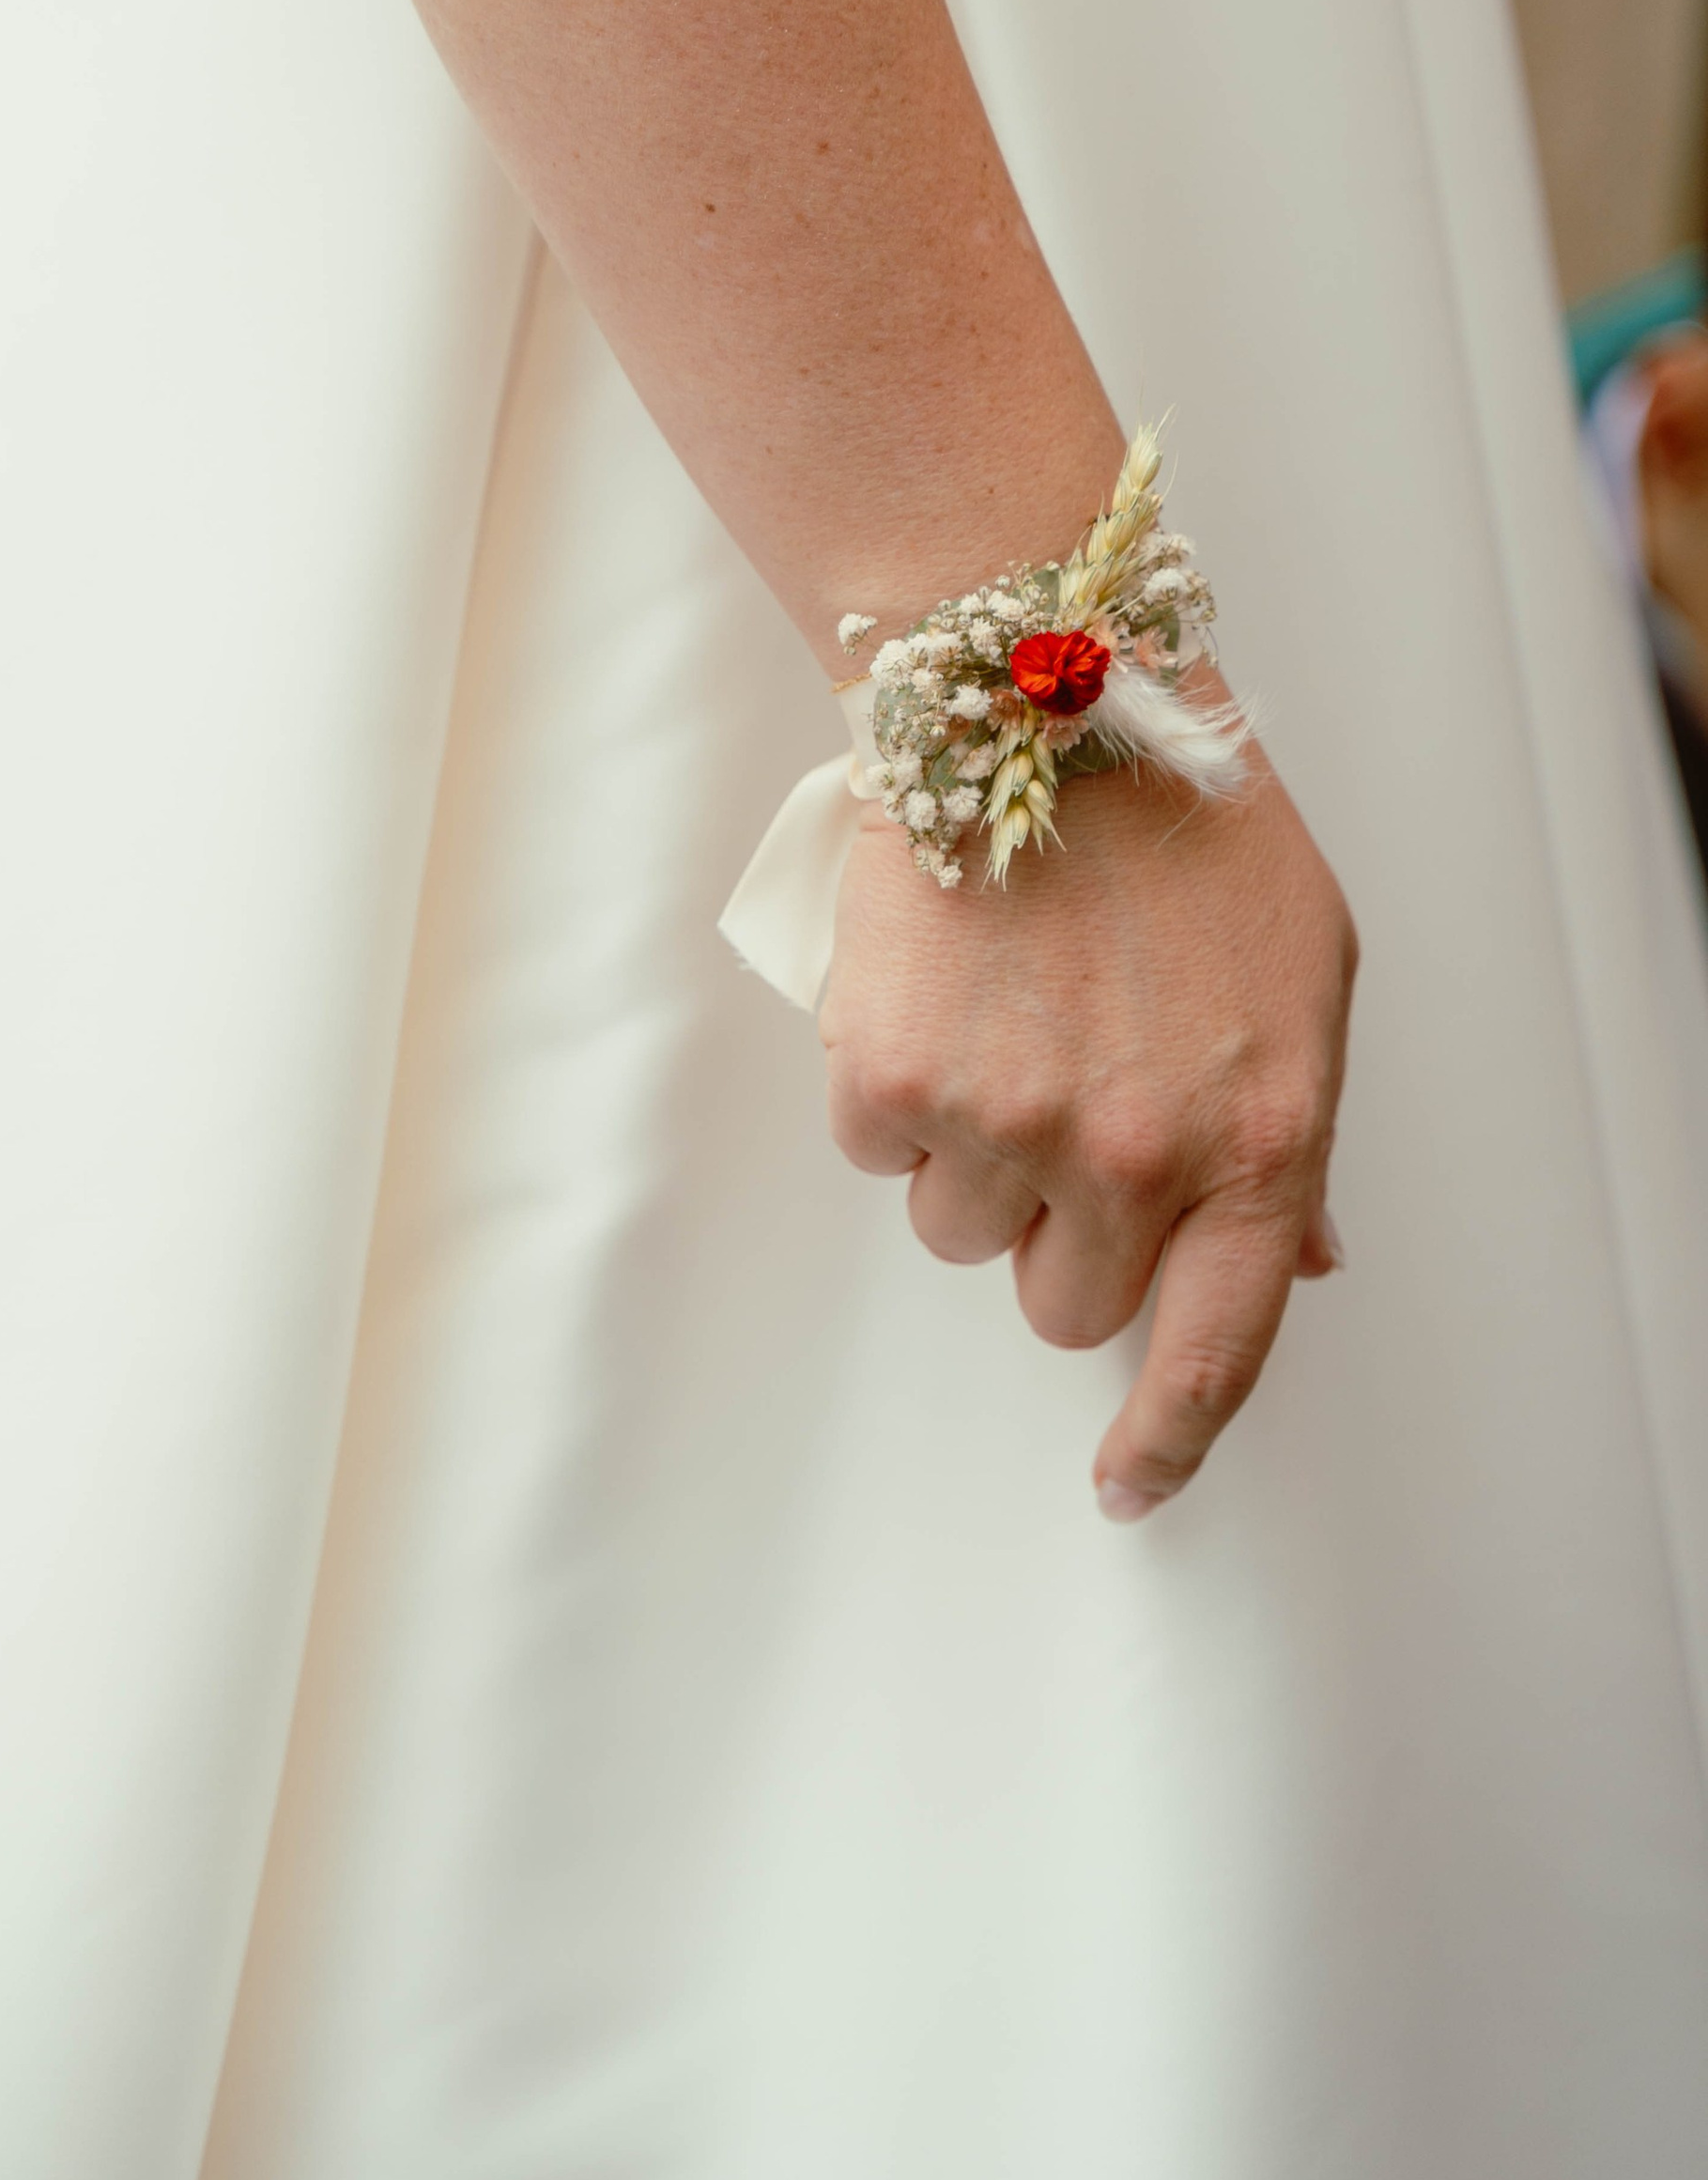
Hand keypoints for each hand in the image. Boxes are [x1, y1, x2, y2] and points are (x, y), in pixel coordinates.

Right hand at [820, 732, 1356, 1517]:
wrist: (1043, 696)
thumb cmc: (1189, 827)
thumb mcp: (1306, 977)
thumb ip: (1296, 1135)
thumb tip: (1299, 1261)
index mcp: (1258, 1142)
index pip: (1218, 1349)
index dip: (1167, 1438)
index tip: (1130, 1483)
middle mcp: (1135, 1156)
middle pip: (1065, 1301)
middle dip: (1059, 1233)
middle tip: (1058, 1110)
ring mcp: (1008, 1122)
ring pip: (959, 1227)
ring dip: (969, 1156)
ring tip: (998, 1019)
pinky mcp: (893, 1075)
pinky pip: (872, 1146)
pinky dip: (890, 1086)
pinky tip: (935, 990)